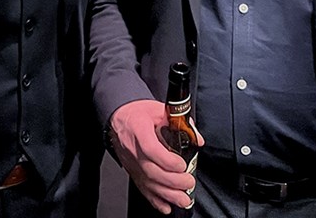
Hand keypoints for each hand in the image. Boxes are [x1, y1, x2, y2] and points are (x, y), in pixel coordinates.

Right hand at [109, 100, 200, 214]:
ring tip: (184, 200)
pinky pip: (142, 188)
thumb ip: (179, 123)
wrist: (118, 116)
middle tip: (189, 182)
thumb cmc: (137, 112)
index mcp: (139, 129)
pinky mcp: (132, 170)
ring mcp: (131, 162)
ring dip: (167, 195)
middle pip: (150, 170)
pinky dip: (154, 200)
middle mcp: (132, 148)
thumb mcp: (158, 110)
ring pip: (147, 183)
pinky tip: (166, 206)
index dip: (167, 160)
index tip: (182, 164)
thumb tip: (197, 138)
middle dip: (172, 181)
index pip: (150, 149)